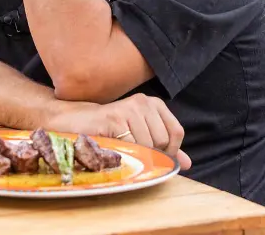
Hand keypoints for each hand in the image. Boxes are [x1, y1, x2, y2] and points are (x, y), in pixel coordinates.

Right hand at [46, 93, 191, 169]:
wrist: (76, 121)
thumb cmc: (109, 130)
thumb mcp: (140, 137)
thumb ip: (165, 148)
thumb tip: (188, 163)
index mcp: (154, 104)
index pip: (176, 132)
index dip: (169, 150)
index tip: (152, 154)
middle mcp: (144, 102)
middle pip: (163, 141)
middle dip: (149, 153)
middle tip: (129, 150)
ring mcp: (130, 107)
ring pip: (148, 144)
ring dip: (134, 154)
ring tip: (119, 147)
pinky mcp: (115, 116)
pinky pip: (132, 144)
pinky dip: (124, 152)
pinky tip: (112, 145)